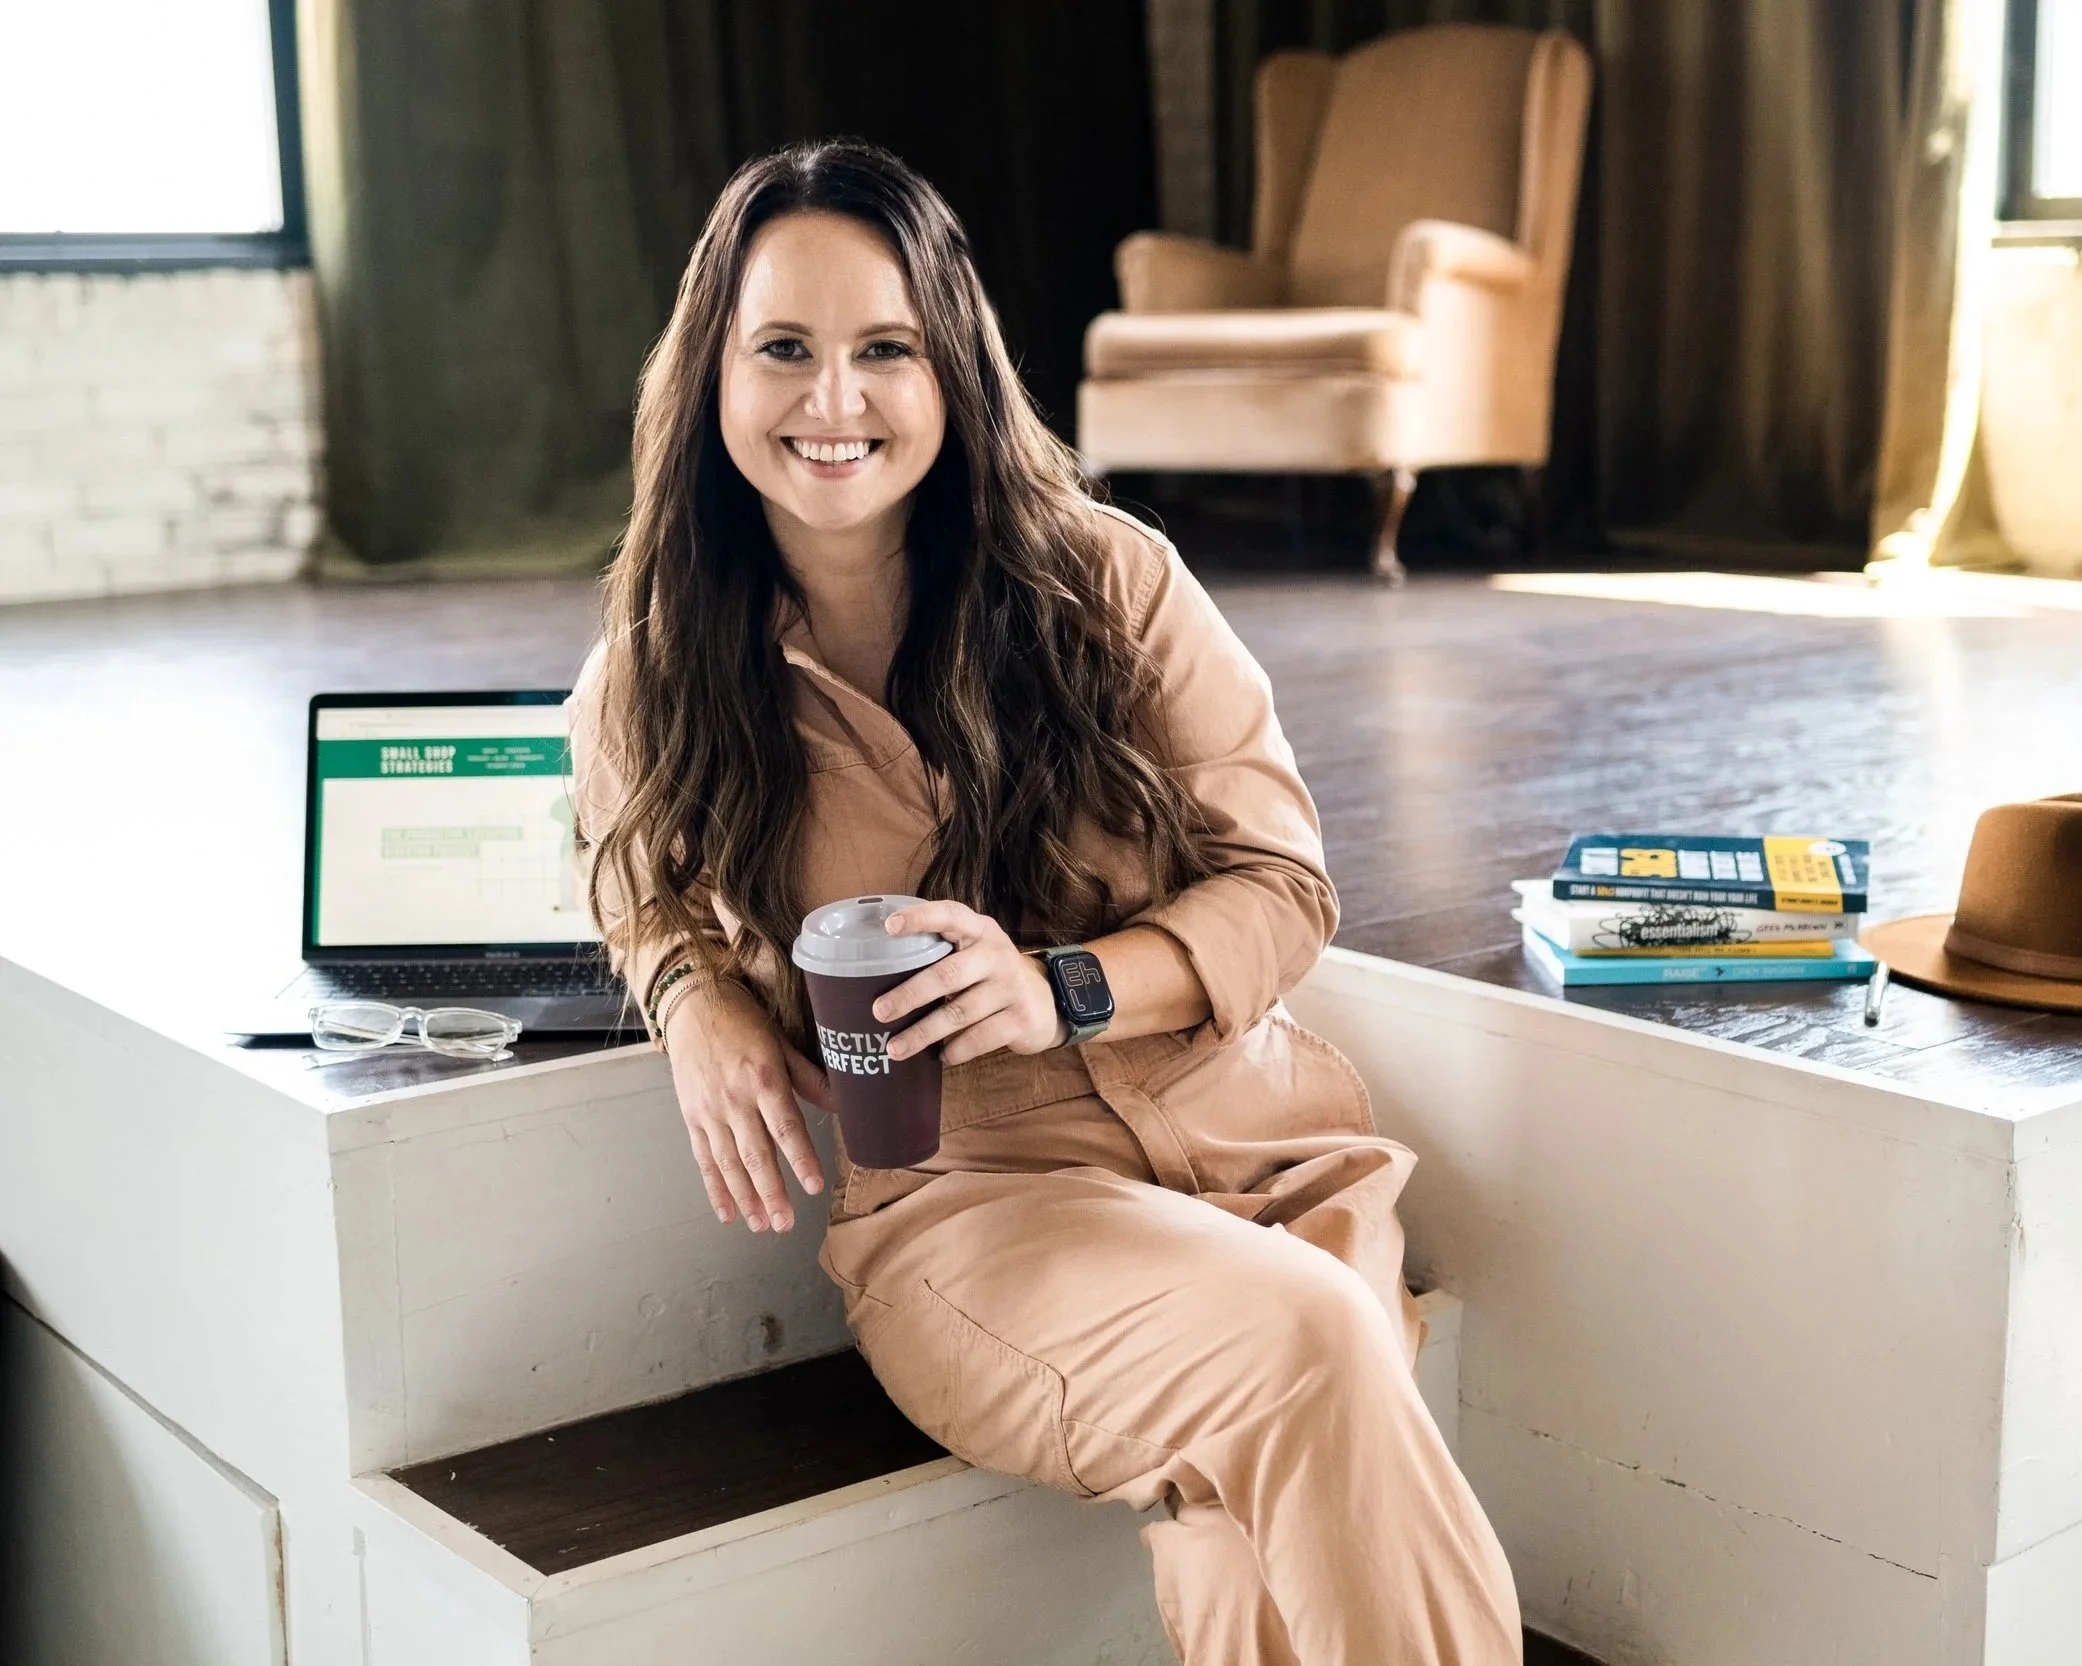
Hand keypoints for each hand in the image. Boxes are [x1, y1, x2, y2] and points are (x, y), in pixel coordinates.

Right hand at [662, 979, 830, 1232]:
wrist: (691, 1005)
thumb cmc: (742, 1020)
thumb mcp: (781, 1043)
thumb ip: (809, 1078)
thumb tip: (843, 1105)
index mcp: (763, 1078)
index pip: (786, 1126)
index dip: (800, 1158)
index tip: (813, 1186)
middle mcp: (734, 1098)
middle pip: (755, 1154)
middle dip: (771, 1192)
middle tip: (786, 1224)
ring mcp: (710, 1110)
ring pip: (729, 1162)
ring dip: (746, 1197)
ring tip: (762, 1225)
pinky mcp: (692, 1116)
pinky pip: (704, 1158)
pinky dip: (715, 1188)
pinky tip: (728, 1212)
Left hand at [876, 901, 1063, 1066]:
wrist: (1045, 1001)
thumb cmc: (990, 974)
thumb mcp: (973, 952)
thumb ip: (941, 952)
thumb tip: (879, 976)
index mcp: (979, 930)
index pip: (950, 915)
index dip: (920, 918)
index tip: (889, 926)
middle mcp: (997, 954)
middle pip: (948, 974)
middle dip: (910, 995)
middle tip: (879, 1012)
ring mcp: (1012, 987)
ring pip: (959, 1013)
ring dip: (923, 1033)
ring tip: (895, 1048)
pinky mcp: (1021, 1019)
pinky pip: (979, 1038)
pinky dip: (955, 1050)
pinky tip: (939, 1056)